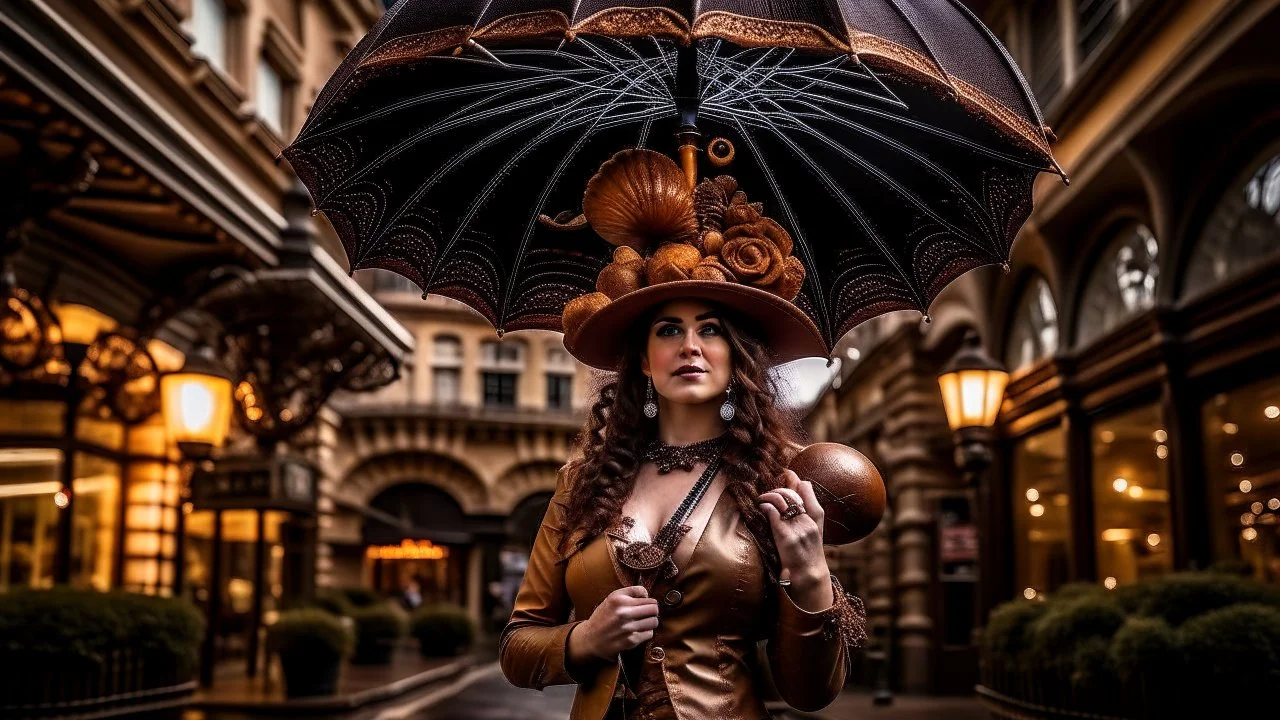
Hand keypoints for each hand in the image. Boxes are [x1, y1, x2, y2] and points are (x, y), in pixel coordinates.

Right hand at [576, 586, 659, 660]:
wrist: (591, 638)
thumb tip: (647, 594)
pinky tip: (637, 632)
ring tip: (642, 623)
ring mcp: (628, 627)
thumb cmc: (603, 617)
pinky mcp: (631, 640)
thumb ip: (630, 592)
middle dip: (653, 611)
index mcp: (619, 599)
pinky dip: (645, 633)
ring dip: (650, 623)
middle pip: (654, 609)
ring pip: (654, 622)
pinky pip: (649, 634)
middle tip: (647, 614)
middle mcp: (624, 612)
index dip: (649, 602)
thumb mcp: (612, 598)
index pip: (649, 598)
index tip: (644, 605)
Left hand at [758, 469, 829, 587]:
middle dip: (777, 489)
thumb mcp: (814, 530)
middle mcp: (808, 520)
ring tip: (762, 500)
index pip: (806, 488)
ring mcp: (798, 528)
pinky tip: (761, 508)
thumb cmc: (808, 552)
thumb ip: (806, 513)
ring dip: (769, 496)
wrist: (810, 576)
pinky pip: (773, 513)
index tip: (785, 473)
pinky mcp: (786, 537)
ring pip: (782, 500)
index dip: (794, 478)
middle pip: (791, 492)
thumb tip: (795, 494)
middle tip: (768, 493)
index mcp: (817, 516)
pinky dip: (765, 507)